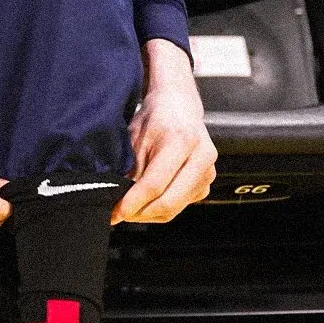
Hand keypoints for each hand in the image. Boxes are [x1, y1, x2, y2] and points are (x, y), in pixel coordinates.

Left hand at [112, 39, 216, 223]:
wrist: (180, 107)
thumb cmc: (156, 119)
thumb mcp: (135, 138)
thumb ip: (130, 169)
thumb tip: (116, 199)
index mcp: (182, 141)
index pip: (154, 184)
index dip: (132, 202)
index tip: (115, 213)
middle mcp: (201, 158)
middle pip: (169, 202)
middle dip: (140, 213)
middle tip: (119, 215)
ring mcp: (208, 172)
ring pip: (175, 208)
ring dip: (149, 214)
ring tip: (129, 209)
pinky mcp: (207, 182)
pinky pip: (182, 205)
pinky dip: (161, 209)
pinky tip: (146, 202)